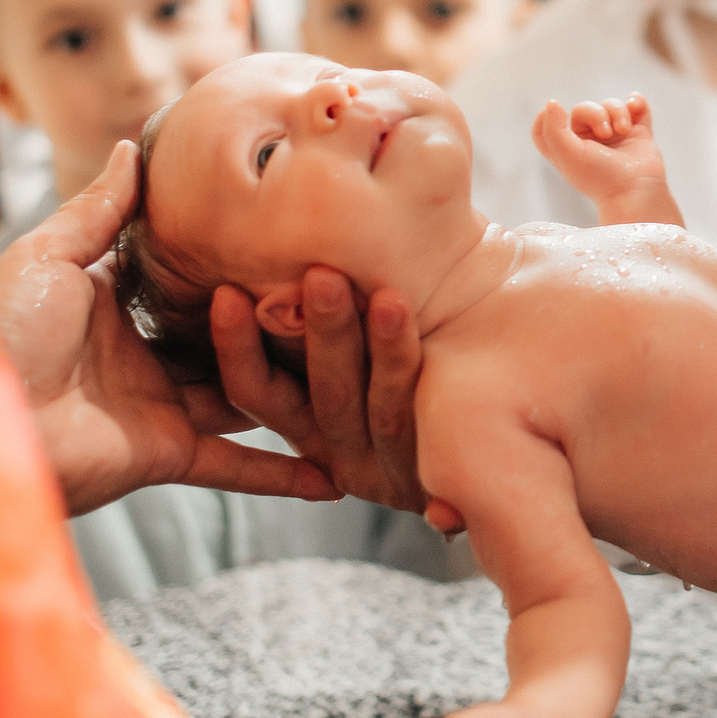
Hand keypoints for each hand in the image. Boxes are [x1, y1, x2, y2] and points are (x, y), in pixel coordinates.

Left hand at [0, 140, 339, 514]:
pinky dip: (281, 474)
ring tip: (360, 362)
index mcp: (116, 305)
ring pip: (244, 393)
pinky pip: (233, 464)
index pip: (191, 279)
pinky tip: (336, 475)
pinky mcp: (165, 454)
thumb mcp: (48, 255)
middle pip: (228, 337)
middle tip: (346, 294)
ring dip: (296, 384)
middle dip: (281, 321)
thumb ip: (99, 209)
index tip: (296, 235)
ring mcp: (159, 408)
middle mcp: (145, 356)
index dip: (238, 260)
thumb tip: (132, 146)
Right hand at [212, 263, 446, 519]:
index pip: (253, 393)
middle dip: (318, 333)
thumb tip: (261, 247)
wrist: (489, 451)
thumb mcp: (357, 356)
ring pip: (362, 402)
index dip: (235, 348)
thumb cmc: (417, 373)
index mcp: (304, 426)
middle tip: (320, 275)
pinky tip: (402, 313)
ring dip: (367, 344)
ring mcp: (375, 466)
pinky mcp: (417, 471)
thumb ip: (316, 325)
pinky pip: (407, 413)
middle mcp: (331, 451)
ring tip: (383, 294)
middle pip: (308, 394)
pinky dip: (402, 361)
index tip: (227, 294)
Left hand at [530, 96, 665, 203]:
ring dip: (618, 111)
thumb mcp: (568, 156)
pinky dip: (637, 101)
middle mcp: (590, 141)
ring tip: (623, 130)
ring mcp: (616, 136)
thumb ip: (553, 129)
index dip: (548, 116)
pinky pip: (636, 105)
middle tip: (605, 133)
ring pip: (610, 105)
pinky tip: (634, 107)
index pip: (548, 128)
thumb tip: (552, 102)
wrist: (636, 191)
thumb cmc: (600, 178)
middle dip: (596, 113)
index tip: (557, 111)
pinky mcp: (638, 133)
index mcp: (568, 149)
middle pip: (584, 109)